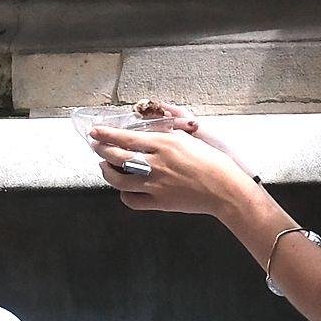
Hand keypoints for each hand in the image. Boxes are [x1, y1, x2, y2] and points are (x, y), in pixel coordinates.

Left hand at [92, 118, 244, 218]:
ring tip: (105, 166)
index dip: (106, 135)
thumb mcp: (191, 137)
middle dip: (102, 150)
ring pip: (118, 180)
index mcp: (163, 144)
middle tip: (97, 146)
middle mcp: (154, 163)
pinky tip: (124, 190)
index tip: (94, 131)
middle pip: (116, 156)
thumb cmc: (213, 161)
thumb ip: (171, 128)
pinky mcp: (158, 202)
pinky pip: (131, 200)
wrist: (225, 189)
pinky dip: (124, 195)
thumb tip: (159, 117)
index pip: (125, 137)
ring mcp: (154, 185)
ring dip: (107, 172)